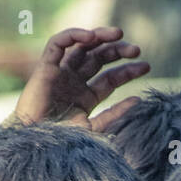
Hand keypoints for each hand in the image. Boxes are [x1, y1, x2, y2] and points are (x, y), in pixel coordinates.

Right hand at [15, 26, 149, 131]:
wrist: (35, 146)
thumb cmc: (61, 143)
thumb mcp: (94, 129)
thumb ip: (114, 115)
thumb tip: (139, 100)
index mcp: (86, 98)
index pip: (111, 78)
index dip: (128, 71)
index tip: (146, 66)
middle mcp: (74, 83)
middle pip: (99, 58)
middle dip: (118, 51)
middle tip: (136, 50)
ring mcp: (60, 74)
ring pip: (82, 46)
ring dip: (100, 36)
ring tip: (119, 34)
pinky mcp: (45, 67)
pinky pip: (58, 43)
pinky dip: (73, 35)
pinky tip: (91, 36)